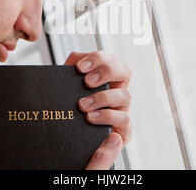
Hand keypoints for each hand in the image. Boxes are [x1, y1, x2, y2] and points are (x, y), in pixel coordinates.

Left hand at [64, 50, 131, 169]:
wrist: (69, 136)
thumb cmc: (71, 108)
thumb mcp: (69, 86)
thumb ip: (72, 68)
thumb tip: (77, 60)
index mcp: (107, 78)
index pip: (110, 59)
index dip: (98, 59)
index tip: (80, 67)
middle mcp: (118, 90)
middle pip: (125, 71)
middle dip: (106, 72)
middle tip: (87, 82)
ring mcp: (123, 109)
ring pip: (126, 96)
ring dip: (103, 98)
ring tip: (83, 105)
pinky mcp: (124, 129)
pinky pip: (125, 120)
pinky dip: (108, 118)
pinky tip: (92, 120)